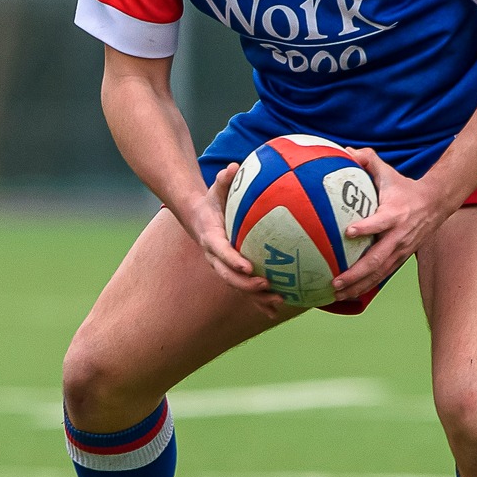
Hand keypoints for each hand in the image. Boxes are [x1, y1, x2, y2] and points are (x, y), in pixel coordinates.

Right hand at [178, 163, 278, 302]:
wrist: (197, 219)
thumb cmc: (211, 202)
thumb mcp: (215, 190)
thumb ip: (223, 180)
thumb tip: (232, 167)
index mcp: (211, 238)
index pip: (221, 252)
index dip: (233, 261)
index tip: (248, 267)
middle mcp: (215, 257)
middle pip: (229, 276)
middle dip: (247, 285)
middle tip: (266, 285)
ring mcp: (223, 267)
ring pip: (238, 287)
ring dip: (257, 297)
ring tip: (279, 300)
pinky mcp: (232, 272)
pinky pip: (245, 289)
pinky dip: (260, 301)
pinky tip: (277, 309)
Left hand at [331, 148, 454, 298]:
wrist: (435, 204)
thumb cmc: (404, 188)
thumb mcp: (388, 171)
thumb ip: (367, 159)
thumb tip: (344, 150)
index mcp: (394, 214)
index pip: (380, 222)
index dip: (366, 227)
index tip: (348, 232)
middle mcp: (398, 236)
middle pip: (377, 259)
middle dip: (355, 273)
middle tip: (335, 280)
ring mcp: (400, 250)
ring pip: (378, 273)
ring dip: (358, 286)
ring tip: (337, 294)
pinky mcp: (400, 259)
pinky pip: (381, 276)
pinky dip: (365, 286)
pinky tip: (348, 295)